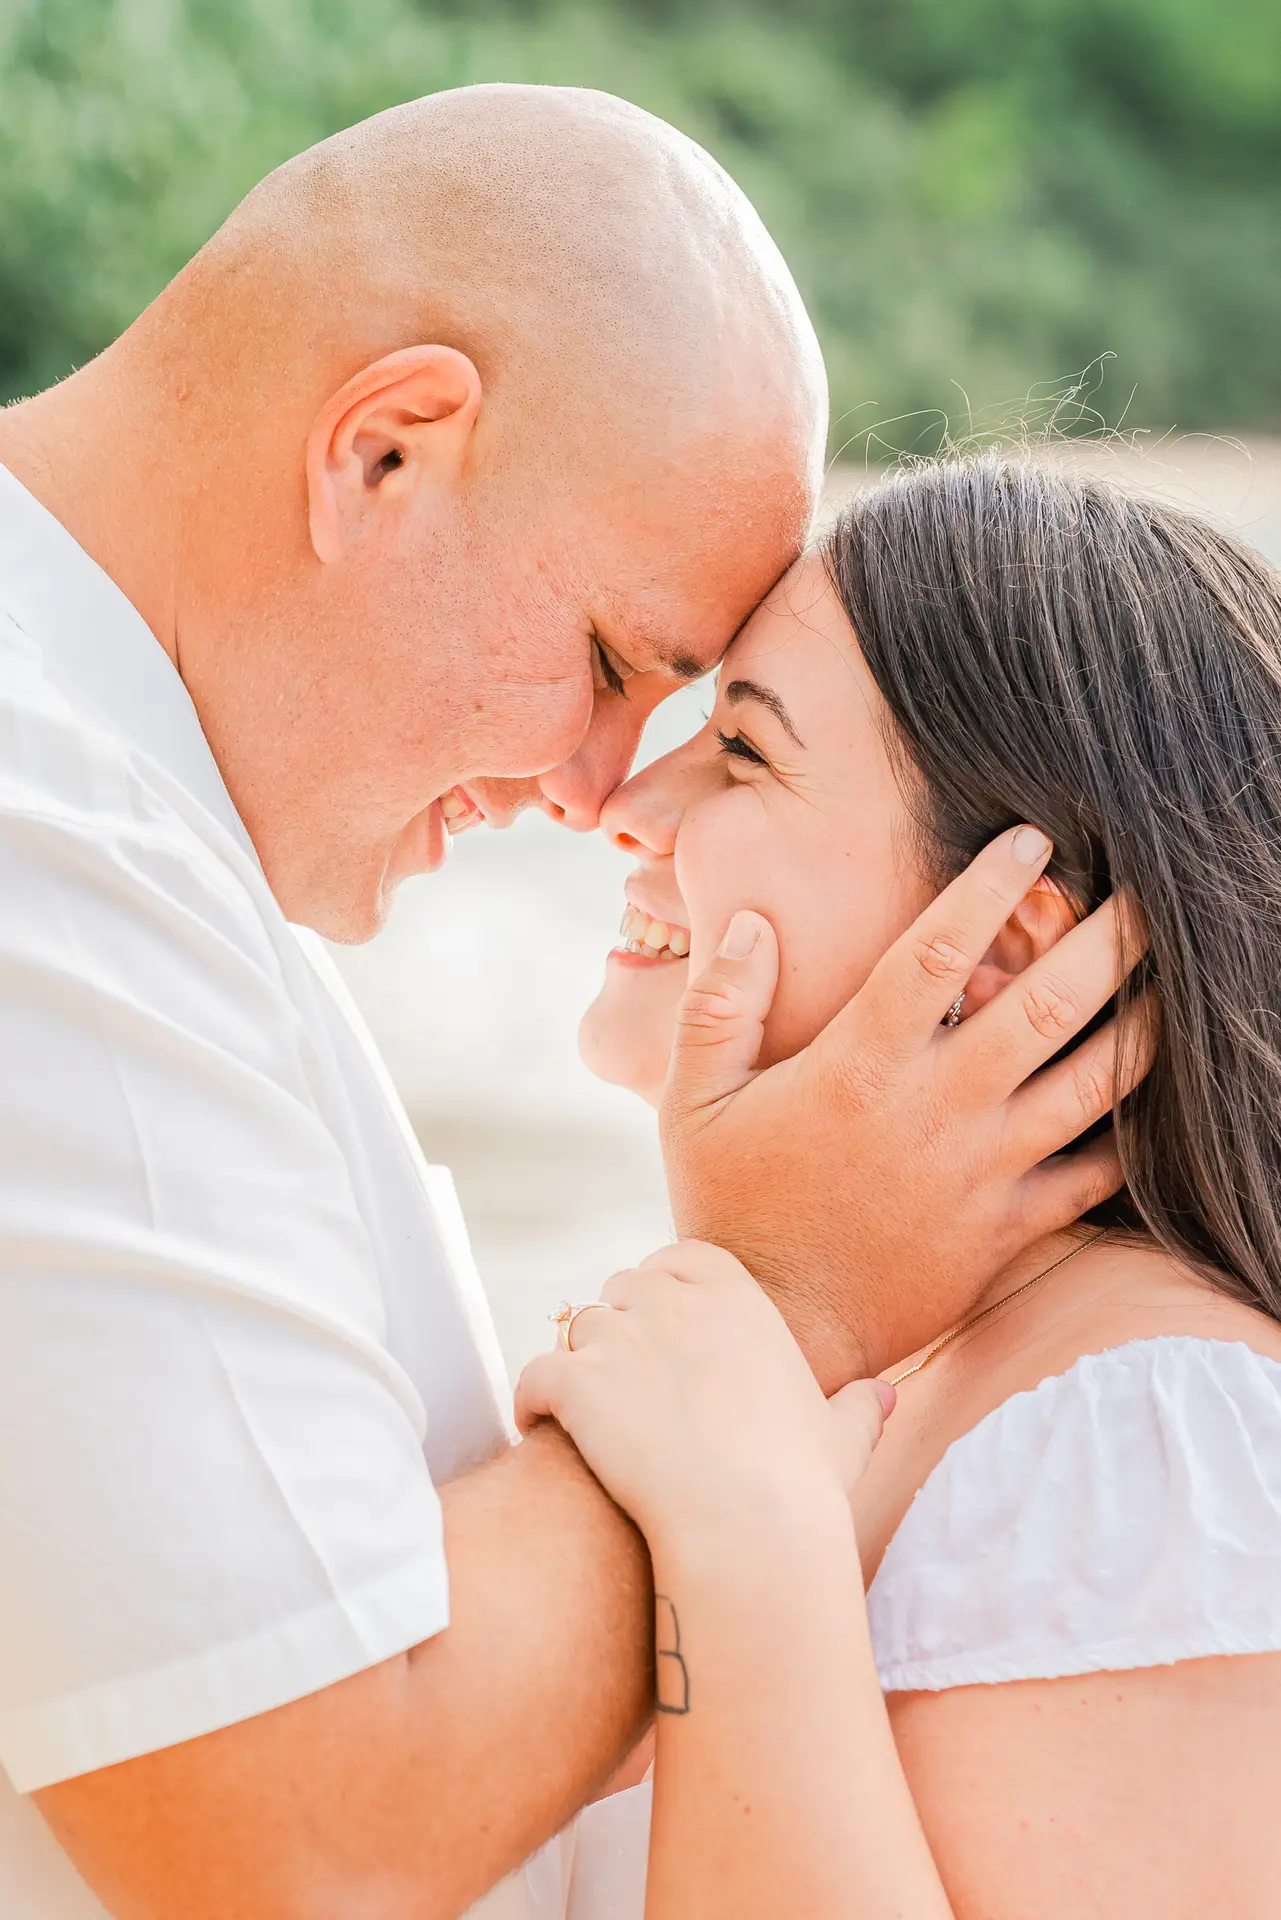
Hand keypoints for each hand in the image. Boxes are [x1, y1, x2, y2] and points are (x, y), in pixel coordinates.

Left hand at [515, 1242, 891, 1556]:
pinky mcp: (578, 1381)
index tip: (661, 1318)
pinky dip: (531, 1398)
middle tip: (620, 1375)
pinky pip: (535, 1372)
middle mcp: (676, 1303)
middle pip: (624, 1288)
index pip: (684, 1259)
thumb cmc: (801, 1489)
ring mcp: (623, 1338)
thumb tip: (886, 1396)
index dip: (665, 1285)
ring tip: (580, 1408)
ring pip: (578, 1327)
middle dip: (620, 1324)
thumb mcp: (843, 1438)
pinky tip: (537, 1425)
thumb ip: (861, 1407)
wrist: (748, 1528)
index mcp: (738, 1301)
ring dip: (579, 1361)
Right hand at [660, 826, 1149, 1388]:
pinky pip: (1090, 1176)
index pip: (938, 951)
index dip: (989, 885)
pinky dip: (1130, 1135)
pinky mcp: (1005, 1231)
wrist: (771, 1331)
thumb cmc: (727, 1208)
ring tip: (1171, 981)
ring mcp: (979, 1172)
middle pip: (1045, 1006)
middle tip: (1145, 896)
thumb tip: (751, 921)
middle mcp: (934, 1108)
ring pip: (1089, 1085)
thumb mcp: (691, 1101)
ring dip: (1138, 1024)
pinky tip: (1155, 1099)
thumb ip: (718, 1004)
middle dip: (1105, 941)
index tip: (1031, 838)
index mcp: (859, 1064)